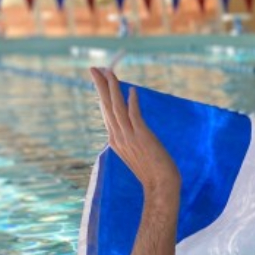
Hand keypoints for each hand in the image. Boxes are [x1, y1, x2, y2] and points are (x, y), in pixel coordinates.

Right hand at [90, 67, 179, 189]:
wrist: (160, 187)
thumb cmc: (152, 171)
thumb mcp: (135, 153)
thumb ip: (130, 139)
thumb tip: (130, 128)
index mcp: (115, 140)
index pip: (105, 112)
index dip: (102, 94)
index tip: (99, 79)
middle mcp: (118, 137)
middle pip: (106, 106)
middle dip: (100, 85)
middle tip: (94, 68)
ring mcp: (129, 137)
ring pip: (117, 108)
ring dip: (112, 88)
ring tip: (108, 71)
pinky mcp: (142, 138)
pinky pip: (135, 116)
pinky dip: (132, 102)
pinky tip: (132, 90)